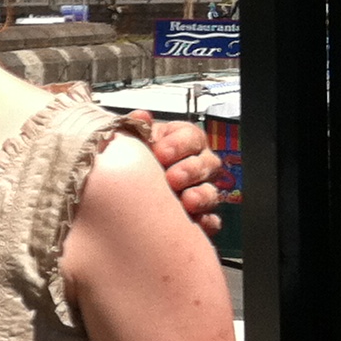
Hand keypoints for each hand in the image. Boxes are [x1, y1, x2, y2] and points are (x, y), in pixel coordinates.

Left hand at [139, 115, 223, 235]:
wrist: (129, 185)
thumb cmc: (140, 156)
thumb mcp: (136, 139)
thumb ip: (137, 127)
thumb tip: (141, 116)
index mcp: (185, 141)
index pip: (192, 137)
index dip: (179, 144)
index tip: (160, 152)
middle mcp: (199, 164)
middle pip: (207, 164)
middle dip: (190, 170)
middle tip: (172, 178)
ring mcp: (202, 190)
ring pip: (211, 192)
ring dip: (200, 196)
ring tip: (186, 201)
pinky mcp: (200, 216)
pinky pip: (212, 221)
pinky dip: (206, 222)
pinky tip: (197, 223)